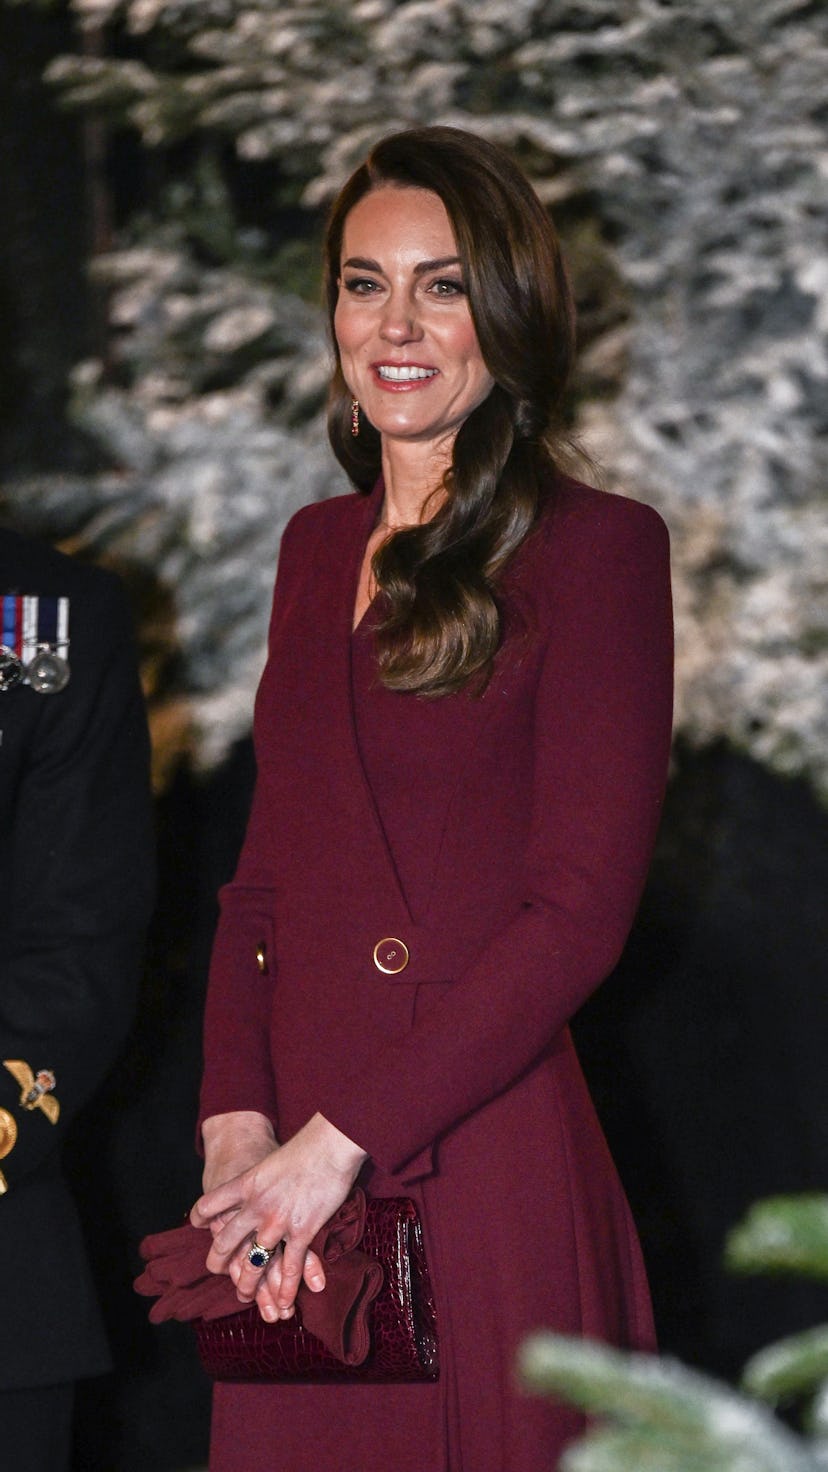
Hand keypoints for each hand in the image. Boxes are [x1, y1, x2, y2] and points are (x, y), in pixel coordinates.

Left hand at [191, 1112, 367, 1322]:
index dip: (201, 1215)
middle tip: (217, 1271)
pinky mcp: (301, 1232)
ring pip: (254, 1262)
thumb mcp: (272, 1160)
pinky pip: (289, 1267)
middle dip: (219, 1260)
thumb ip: (263, 1177)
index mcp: (246, 1183)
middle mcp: (255, 1206)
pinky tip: (284, 1301)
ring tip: (245, 1296)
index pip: (211, 1203)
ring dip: (249, 1284)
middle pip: (226, 1240)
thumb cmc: (307, 1146)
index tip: (198, 1223)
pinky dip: (286, 1287)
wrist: (330, 1145)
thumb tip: (263, 1185)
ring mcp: (276, 1222)